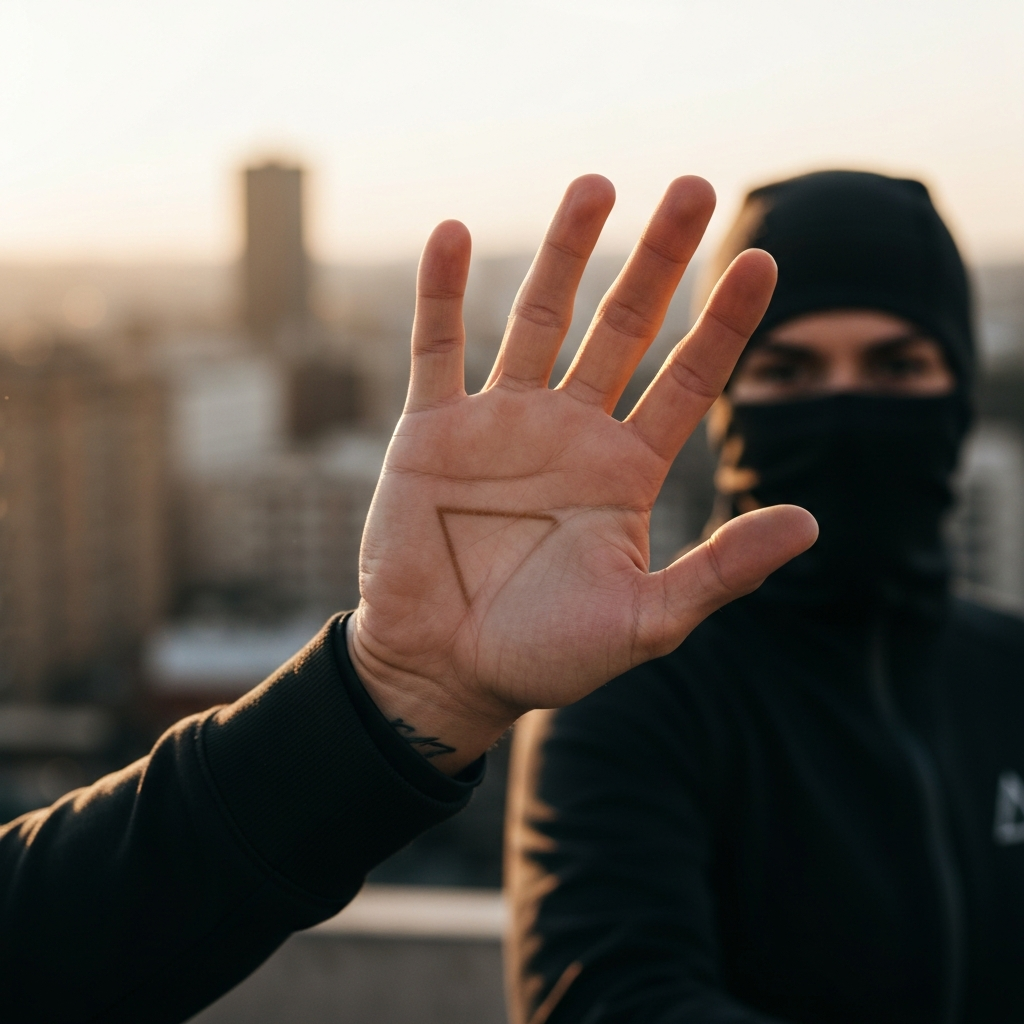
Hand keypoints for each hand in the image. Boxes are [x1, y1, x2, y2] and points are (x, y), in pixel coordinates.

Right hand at [348, 175, 816, 772]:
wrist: (442, 671)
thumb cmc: (543, 656)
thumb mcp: (646, 621)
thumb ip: (721, 571)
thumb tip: (811, 524)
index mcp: (624, 472)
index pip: (688, 380)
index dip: (726, 322)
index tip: (766, 261)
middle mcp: (569, 433)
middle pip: (622, 328)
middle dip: (656, 260)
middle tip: (692, 187)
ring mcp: (500, 424)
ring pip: (536, 320)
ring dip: (563, 254)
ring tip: (595, 185)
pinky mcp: (432, 431)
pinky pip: (436, 348)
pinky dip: (441, 294)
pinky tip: (452, 236)